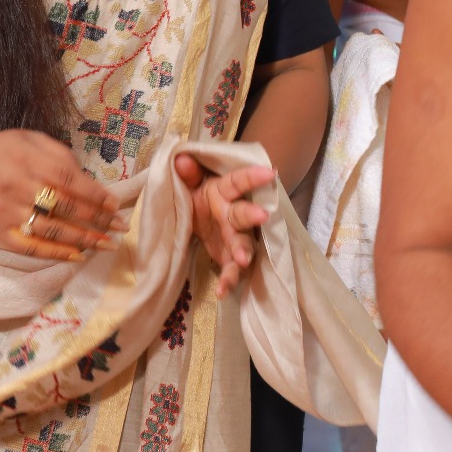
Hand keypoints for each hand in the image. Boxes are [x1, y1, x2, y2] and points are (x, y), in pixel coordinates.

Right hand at [0, 129, 122, 259]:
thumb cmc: (0, 151)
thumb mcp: (28, 139)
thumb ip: (58, 154)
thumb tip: (88, 179)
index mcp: (26, 159)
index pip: (68, 179)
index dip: (95, 195)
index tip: (115, 206)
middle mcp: (17, 186)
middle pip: (64, 206)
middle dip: (97, 220)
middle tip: (120, 229)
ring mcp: (7, 211)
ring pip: (51, 230)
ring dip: (83, 239)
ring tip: (106, 245)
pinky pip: (30, 247)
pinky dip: (54, 254)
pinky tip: (76, 256)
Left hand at [175, 154, 274, 297]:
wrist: (197, 216)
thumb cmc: (197, 195)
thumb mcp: (189, 183)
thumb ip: (187, 173)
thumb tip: (181, 160)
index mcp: (223, 191)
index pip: (238, 181)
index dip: (252, 177)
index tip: (270, 172)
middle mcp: (233, 214)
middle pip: (244, 214)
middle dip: (252, 215)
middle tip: (262, 216)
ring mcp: (234, 237)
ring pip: (243, 244)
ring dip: (243, 252)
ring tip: (242, 260)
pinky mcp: (230, 257)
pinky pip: (232, 270)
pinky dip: (229, 281)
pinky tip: (223, 292)